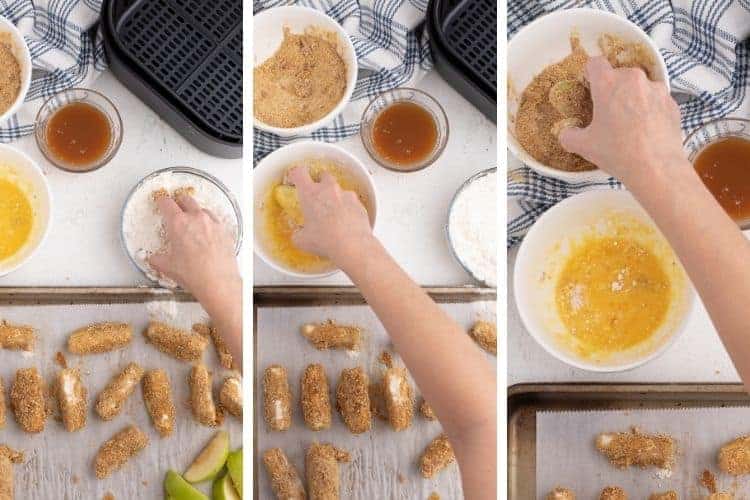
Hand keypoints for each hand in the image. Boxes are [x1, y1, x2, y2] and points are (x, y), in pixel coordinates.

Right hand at [148, 195, 238, 298]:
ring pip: (202, 209)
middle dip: (179, 202)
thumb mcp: (168, 267)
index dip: (162, 201)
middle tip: (176, 209)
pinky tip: (207, 233)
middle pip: (186, 200)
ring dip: (195, 212)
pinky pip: (215, 220)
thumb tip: (153, 259)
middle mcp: (197, 218)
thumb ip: (157, 259)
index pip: (167, 203)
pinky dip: (209, 223)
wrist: (219, 282)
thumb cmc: (194, 274)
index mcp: (178, 223)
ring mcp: (213, 223)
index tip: (161, 202)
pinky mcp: (225, 231)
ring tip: (192, 222)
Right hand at [287, 166, 372, 263]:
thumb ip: (298, 234)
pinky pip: (352, 202)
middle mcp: (329, 189)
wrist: (352, 246)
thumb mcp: (303, 240)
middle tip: (317, 197)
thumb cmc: (326, 240)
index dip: (296, 175)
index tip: (295, 179)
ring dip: (336, 198)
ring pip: (339, 190)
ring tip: (333, 214)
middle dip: (320, 183)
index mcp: (310, 193)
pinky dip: (348, 208)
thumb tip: (298, 236)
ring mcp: (346, 195)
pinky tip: (346, 222)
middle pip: (323, 176)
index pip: (299, 173)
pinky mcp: (359, 204)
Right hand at [559, 56, 685, 187]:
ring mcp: (657, 89)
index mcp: (609, 83)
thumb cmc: (617, 152)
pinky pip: (655, 100)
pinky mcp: (672, 102)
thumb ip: (569, 135)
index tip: (590, 89)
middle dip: (613, 89)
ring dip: (632, 98)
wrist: (656, 168)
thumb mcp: (584, 146)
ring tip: (630, 123)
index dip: (590, 75)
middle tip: (608, 112)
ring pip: (639, 87)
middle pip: (619, 75)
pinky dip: (649, 109)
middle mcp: (634, 79)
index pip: (595, 63)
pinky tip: (646, 130)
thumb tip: (567, 133)